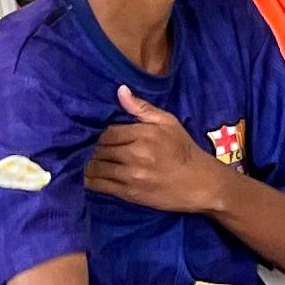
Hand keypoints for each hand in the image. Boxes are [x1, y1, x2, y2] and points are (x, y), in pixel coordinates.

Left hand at [84, 88, 233, 216]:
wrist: (200, 184)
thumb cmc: (183, 150)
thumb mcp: (168, 122)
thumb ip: (142, 107)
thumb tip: (120, 90)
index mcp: (144, 134)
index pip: (107, 132)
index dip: (98, 134)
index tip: (96, 136)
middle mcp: (135, 155)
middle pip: (99, 149)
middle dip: (91, 149)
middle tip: (86, 149)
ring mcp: (131, 176)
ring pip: (96, 168)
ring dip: (88, 165)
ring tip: (84, 162)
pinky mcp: (129, 194)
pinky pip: (100, 186)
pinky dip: (90, 181)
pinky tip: (87, 177)